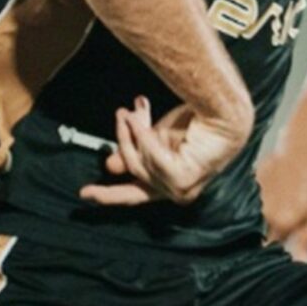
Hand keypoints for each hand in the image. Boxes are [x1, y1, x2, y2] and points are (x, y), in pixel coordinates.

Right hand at [79, 95, 249, 207]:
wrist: (221, 113)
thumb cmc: (194, 124)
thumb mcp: (156, 140)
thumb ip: (136, 153)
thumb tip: (110, 166)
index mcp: (170, 185)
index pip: (135, 195)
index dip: (109, 196)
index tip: (85, 193)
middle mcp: (177, 192)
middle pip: (133, 178)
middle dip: (120, 153)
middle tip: (115, 126)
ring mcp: (182, 189)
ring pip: (139, 163)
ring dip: (134, 131)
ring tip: (135, 109)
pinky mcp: (183, 179)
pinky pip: (149, 156)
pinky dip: (144, 134)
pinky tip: (144, 114)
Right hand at [256, 135, 306, 260]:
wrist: (304, 147)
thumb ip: (306, 240)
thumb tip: (301, 262)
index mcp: (279, 225)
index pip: (268, 251)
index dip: (272, 255)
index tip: (277, 255)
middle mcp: (261, 215)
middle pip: (257, 236)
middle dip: (264, 238)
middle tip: (276, 234)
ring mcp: (253, 199)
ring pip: (251, 218)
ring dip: (258, 221)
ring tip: (273, 214)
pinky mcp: (250, 184)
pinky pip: (249, 201)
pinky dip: (256, 204)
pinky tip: (269, 197)